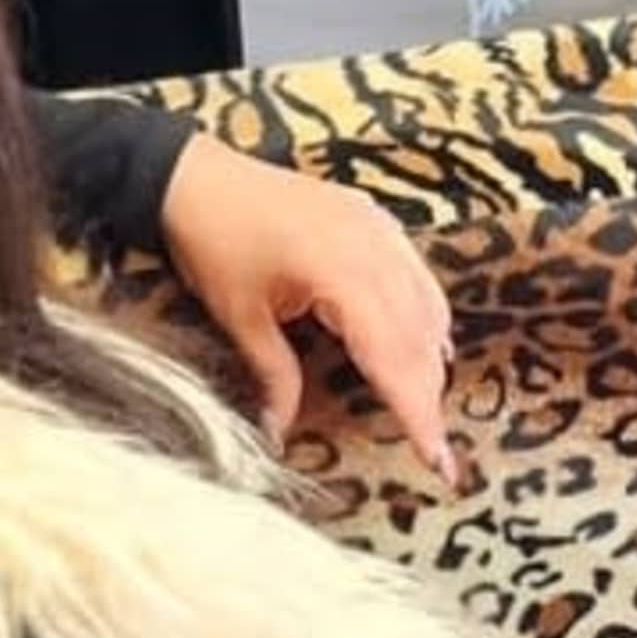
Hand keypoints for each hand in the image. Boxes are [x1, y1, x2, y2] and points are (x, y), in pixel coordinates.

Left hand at [156, 136, 457, 480]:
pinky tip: (427, 340)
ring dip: (430, 358)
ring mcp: (378, 228)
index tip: (438, 461)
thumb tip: (280, 431)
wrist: (198, 176)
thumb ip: (273, 375)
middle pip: (418, 335)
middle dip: (430, 395)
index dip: (418, 412)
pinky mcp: (373, 219)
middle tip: (437, 451)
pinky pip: (416, 273)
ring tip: (430, 407)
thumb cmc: (214, 243)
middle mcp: (375, 247)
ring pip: (424, 303)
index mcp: (344, 273)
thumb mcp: (241, 318)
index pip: (394, 356)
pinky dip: (426, 313)